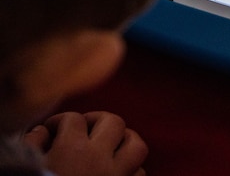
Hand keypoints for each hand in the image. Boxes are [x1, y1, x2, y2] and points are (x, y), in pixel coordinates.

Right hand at [23, 111, 147, 175]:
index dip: (61, 121)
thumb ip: (34, 146)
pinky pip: (140, 174)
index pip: (74, 119)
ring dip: (126, 140)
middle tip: (86, 128)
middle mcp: (99, 158)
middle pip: (113, 121)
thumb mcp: (30, 169)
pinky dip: (132, 170)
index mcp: (71, 150)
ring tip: (112, 144)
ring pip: (137, 145)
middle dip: (98, 120)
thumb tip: (44, 131)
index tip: (53, 129)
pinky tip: (117, 172)